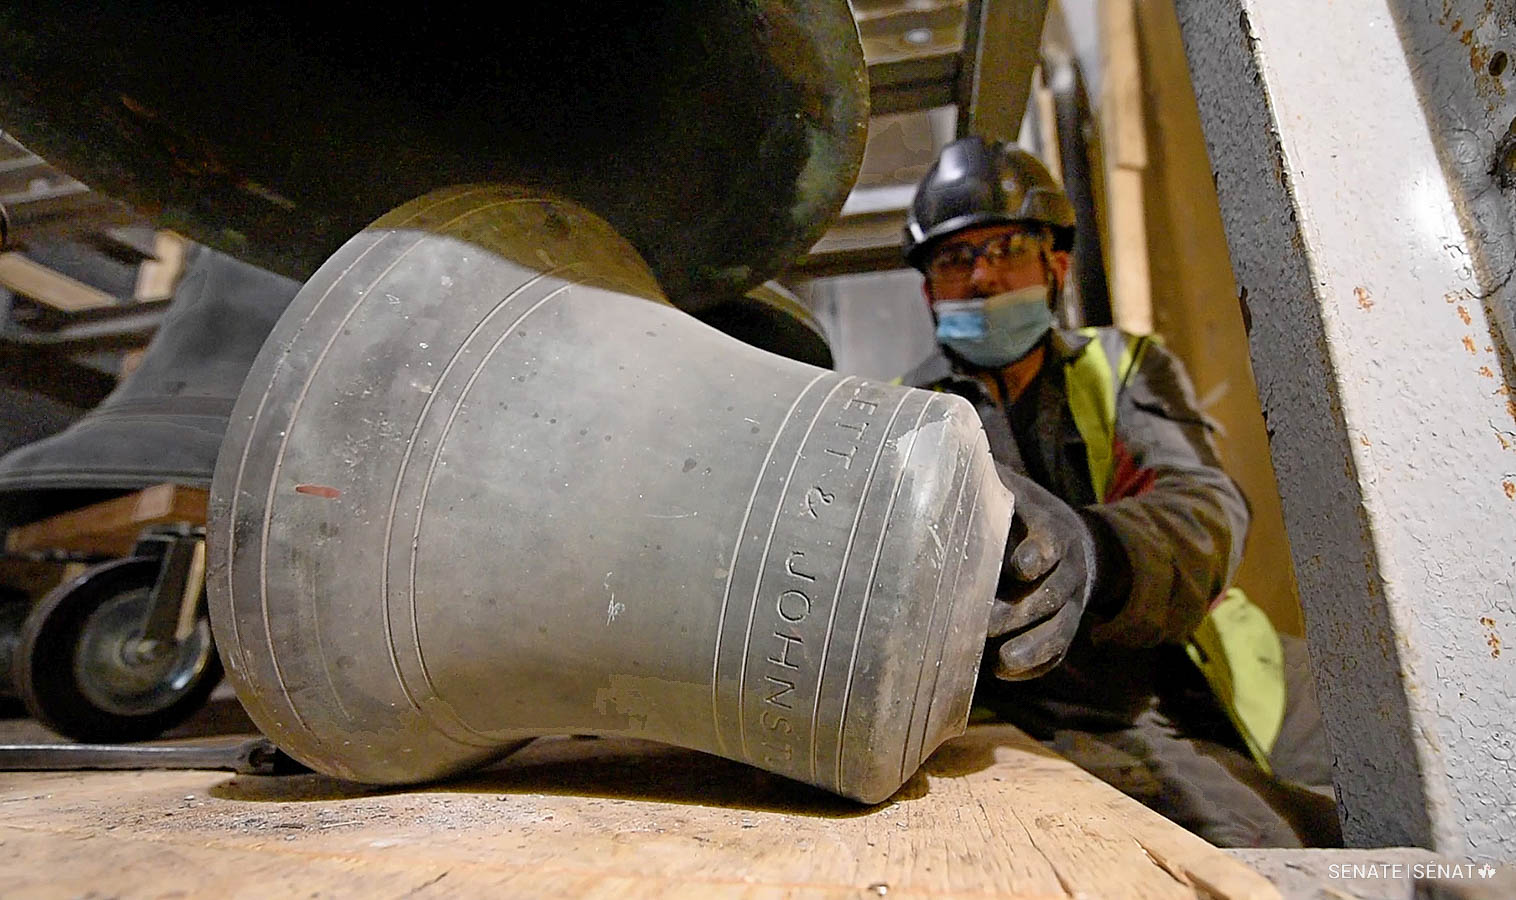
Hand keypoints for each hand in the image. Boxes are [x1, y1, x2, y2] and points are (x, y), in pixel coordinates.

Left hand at [987, 466, 1102, 679]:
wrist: (1080, 547)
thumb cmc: (1027, 515)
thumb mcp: (1013, 492)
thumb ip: (985, 482)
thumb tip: (937, 460)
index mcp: (1053, 530)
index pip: (1053, 543)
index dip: (1038, 555)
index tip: (1021, 566)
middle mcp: (1068, 570)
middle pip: (1050, 595)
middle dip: (1018, 612)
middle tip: (982, 622)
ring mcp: (1070, 604)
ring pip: (1058, 630)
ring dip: (1030, 647)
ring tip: (1001, 662)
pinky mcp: (1066, 630)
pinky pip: (1058, 653)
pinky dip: (1036, 665)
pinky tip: (1007, 674)